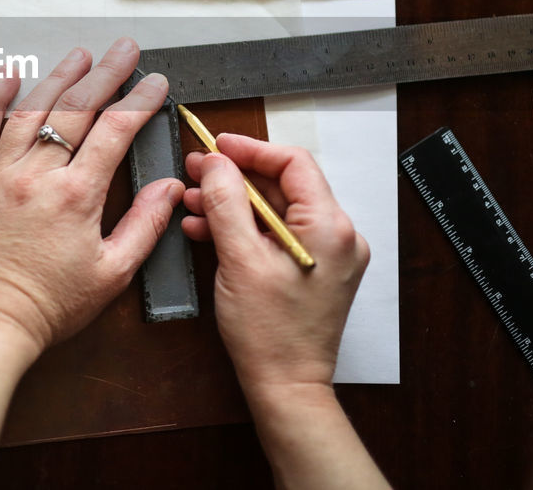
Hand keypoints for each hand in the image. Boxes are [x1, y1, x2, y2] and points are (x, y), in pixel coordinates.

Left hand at [0, 38, 183, 359]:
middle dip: (106, 74)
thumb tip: (169, 187)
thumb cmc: (47, 307)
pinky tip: (7, 77)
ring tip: (79, 56)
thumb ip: (144, 226)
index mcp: (75, 196)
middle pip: (77, 109)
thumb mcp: (111, 274)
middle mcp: (36, 175)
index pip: (115, 131)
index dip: (139, 101)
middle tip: (124, 50)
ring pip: (31, 110)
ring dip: (58, 78)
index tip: (155, 83)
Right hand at [182, 135, 369, 391]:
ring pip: (278, 210)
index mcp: (329, 227)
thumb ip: (225, 202)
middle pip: (284, 185)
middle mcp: (339, 236)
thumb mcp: (238, 259)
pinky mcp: (316, 269)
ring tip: (193, 204)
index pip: (292, 163)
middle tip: (196, 173)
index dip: (250, 149)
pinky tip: (211, 230)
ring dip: (235, 204)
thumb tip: (215, 163)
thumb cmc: (269, 334)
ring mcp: (330, 254)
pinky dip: (247, 228)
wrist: (286, 386)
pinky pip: (280, 234)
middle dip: (235, 178)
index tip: (216, 147)